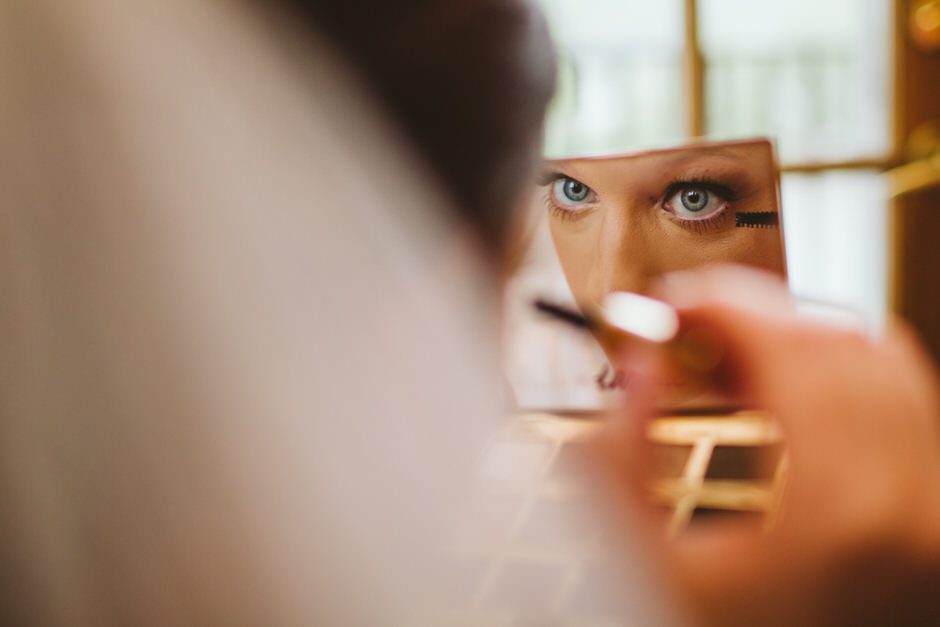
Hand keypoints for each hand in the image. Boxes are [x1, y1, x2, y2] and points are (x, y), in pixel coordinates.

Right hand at [589, 265, 939, 626]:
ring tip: (728, 370)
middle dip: (753, 317)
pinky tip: (778, 400)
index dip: (723, 304)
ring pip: (879, 356)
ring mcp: (932, 502)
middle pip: (838, 338)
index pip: (791, 349)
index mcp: (836, 512)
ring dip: (796, 340)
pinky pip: (899, 395)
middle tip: (687, 337)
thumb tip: (639, 363)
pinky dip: (835, 373)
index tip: (673, 305)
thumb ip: (618, 461)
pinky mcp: (932, 505)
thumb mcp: (644, 570)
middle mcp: (910, 500)